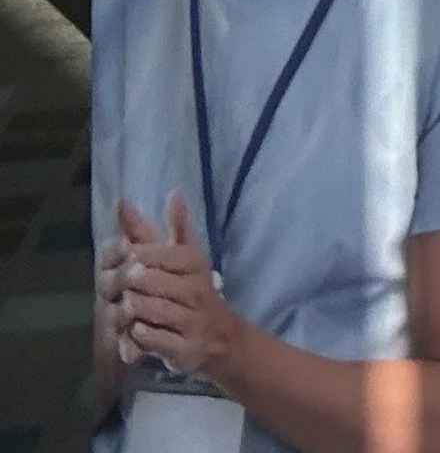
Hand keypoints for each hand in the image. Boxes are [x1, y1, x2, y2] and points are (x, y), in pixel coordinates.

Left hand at [111, 194, 245, 386]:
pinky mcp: (185, 348)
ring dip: (136, 307)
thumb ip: (176, 226)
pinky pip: (160, 340)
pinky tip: (132, 330)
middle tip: (118, 278)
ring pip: (157, 310)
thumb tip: (174, 192)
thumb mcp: (187, 257)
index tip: (123, 252)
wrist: (220, 336)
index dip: (142, 252)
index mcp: (194, 264)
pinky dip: (144, 335)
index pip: (166, 254)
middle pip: (158, 281)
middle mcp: (195, 290)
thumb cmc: (194, 291)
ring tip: (122, 303)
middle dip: (135, 280)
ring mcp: (190, 321)